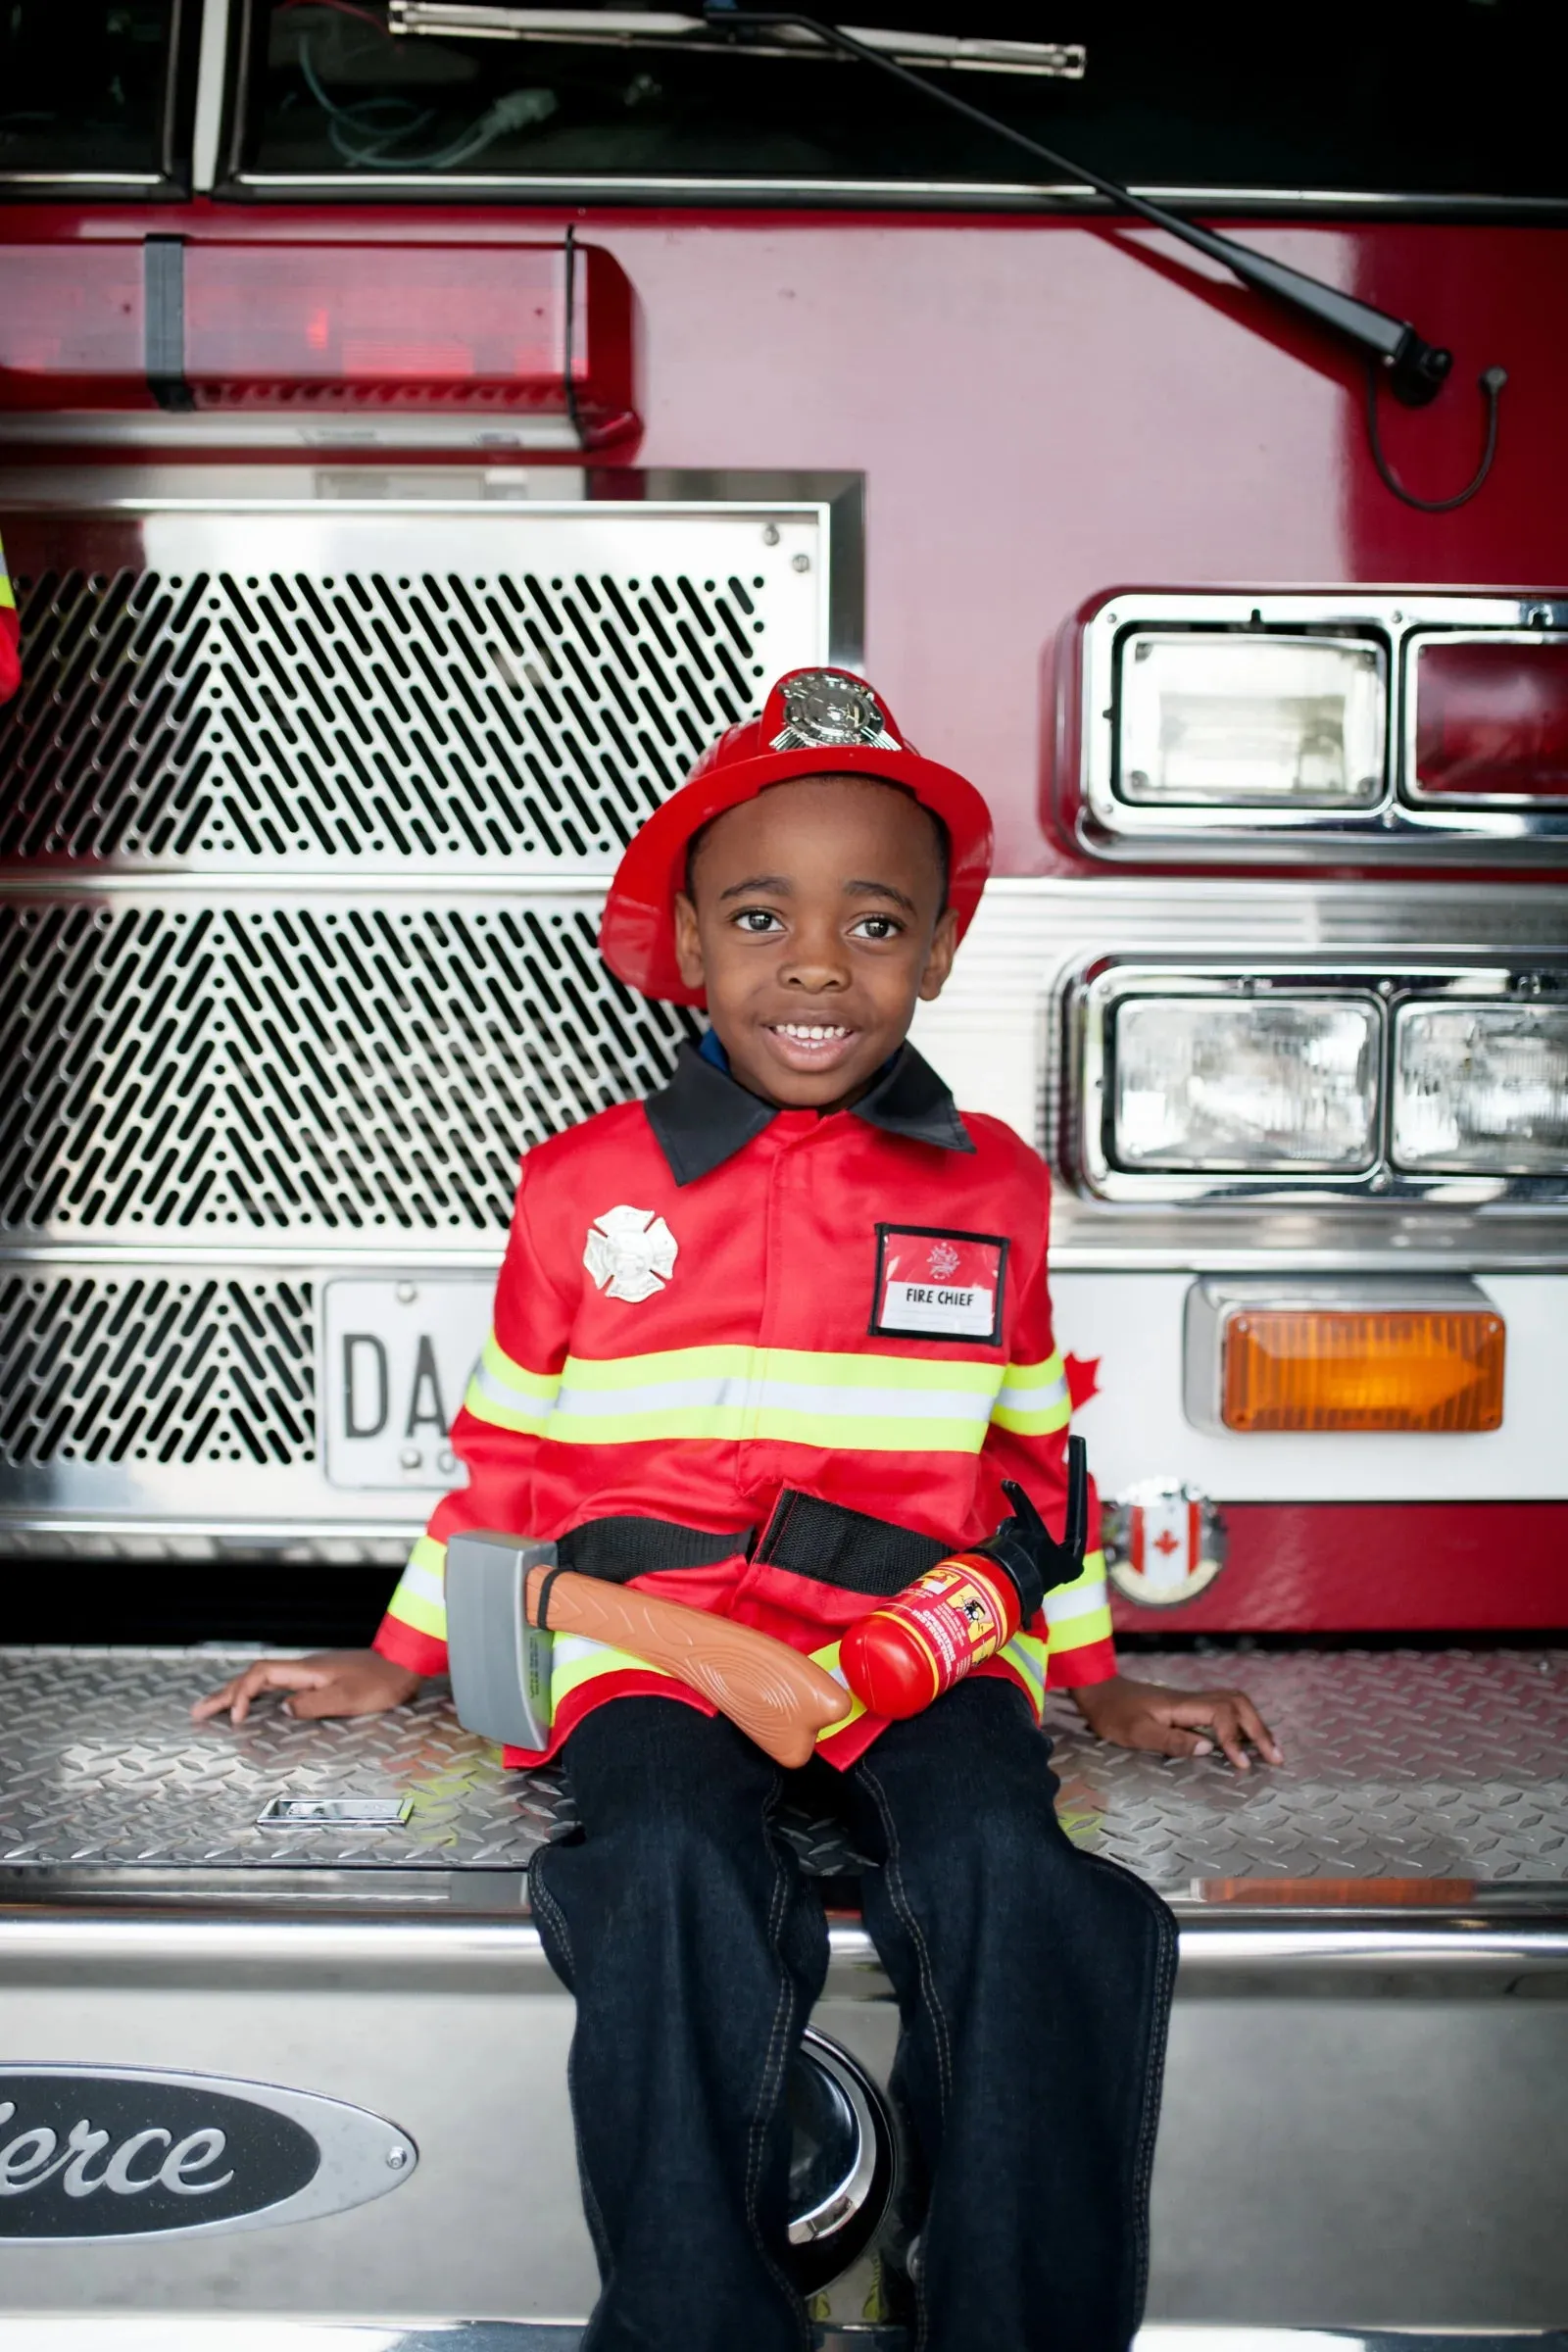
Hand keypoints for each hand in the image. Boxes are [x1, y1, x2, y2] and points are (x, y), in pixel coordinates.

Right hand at [190, 1649, 419, 1726]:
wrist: (406, 1665)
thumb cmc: (382, 1682)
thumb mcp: (349, 1699)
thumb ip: (313, 1705)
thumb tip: (282, 1710)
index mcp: (308, 1670)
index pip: (262, 1675)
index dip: (241, 1695)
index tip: (234, 1719)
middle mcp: (305, 1668)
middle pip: (255, 1677)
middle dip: (224, 1694)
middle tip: (197, 1711)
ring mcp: (312, 1672)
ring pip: (264, 1680)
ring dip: (237, 1694)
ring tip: (213, 1708)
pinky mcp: (320, 1678)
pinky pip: (278, 1685)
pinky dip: (257, 1694)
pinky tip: (253, 1704)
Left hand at [1071, 1673, 1282, 1770]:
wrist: (1097, 1691)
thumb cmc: (1113, 1714)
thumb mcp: (1137, 1734)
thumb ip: (1172, 1741)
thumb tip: (1209, 1749)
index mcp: (1182, 1705)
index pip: (1222, 1716)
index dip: (1235, 1739)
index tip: (1241, 1765)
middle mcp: (1192, 1699)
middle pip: (1238, 1704)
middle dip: (1259, 1730)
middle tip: (1276, 1759)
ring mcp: (1191, 1701)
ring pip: (1234, 1704)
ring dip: (1254, 1725)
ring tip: (1270, 1750)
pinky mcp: (1187, 1707)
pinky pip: (1224, 1710)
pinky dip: (1241, 1723)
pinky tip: (1245, 1741)